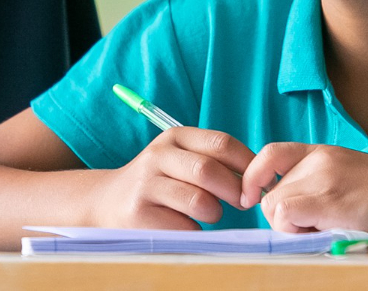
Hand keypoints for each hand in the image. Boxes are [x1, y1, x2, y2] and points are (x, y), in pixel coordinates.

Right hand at [90, 128, 255, 229]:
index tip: (258, 183)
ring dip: (214, 213)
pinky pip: (184, 226)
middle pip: (210, 171)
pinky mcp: (139, 215)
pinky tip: (183, 224)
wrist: (107, 201)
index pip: (222, 144)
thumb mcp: (182, 159)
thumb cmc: (160, 181)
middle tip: (242, 203)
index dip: (248, 165)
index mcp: (175, 137)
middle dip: (234, 192)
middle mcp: (158, 156)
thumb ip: (215, 160)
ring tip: (208, 213)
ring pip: (199, 201)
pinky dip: (194, 230)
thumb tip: (261, 175)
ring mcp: (146, 185)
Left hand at [240, 143, 367, 236]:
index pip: (269, 154)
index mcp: (323, 152)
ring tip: (328, 232)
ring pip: (274, 206)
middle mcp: (318, 159)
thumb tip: (289, 210)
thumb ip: (320, 185)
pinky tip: (327, 235)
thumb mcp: (352, 178)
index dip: (254, 178)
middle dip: (284, 218)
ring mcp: (323, 177)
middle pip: (270, 192)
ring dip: (292, 229)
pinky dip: (297, 233)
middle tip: (317, 229)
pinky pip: (287, 215)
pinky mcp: (330, 199)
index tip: (254, 199)